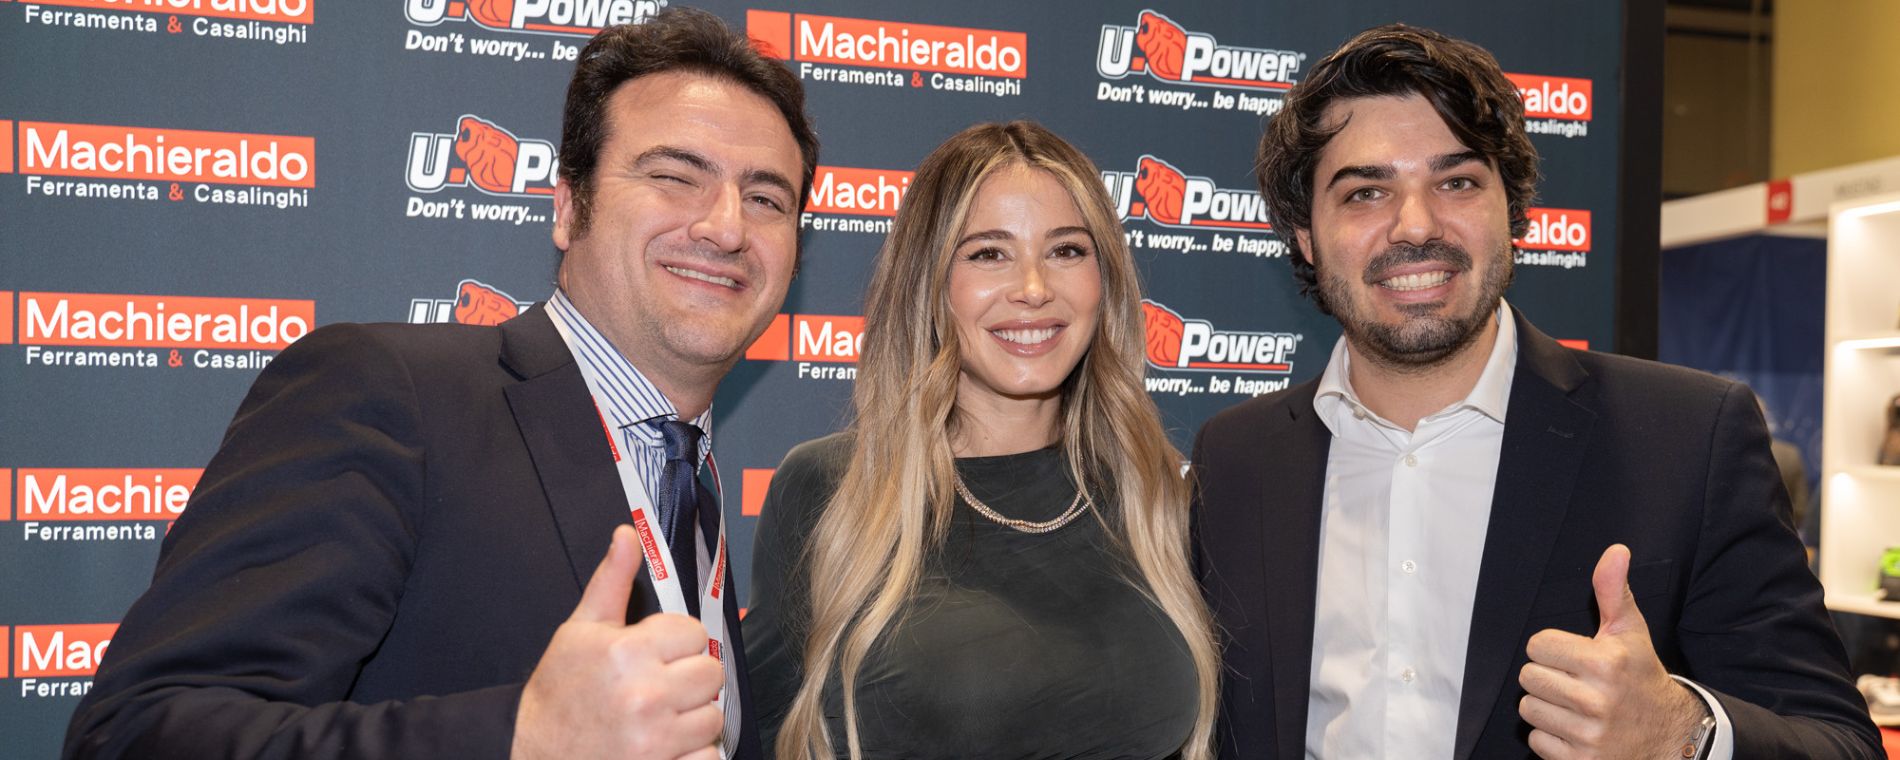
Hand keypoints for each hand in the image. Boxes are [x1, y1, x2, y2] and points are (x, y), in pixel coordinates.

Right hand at [512, 525, 723, 759]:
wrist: (531, 753)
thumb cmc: (559, 692)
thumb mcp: (580, 631)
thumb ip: (611, 581)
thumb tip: (627, 535)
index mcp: (628, 652)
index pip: (694, 633)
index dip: (677, 642)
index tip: (656, 654)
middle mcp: (645, 695)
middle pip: (711, 673)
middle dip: (689, 678)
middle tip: (660, 686)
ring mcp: (655, 739)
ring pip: (712, 716)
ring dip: (692, 718)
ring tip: (660, 717)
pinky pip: (707, 756)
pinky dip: (692, 754)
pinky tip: (664, 746)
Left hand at [1518, 544, 1708, 759]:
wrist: (1669, 735)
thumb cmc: (1640, 677)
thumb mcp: (1630, 633)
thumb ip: (1614, 591)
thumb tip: (1615, 551)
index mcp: (1605, 663)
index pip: (1536, 644)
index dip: (1552, 648)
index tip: (1575, 657)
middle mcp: (1597, 700)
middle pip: (1528, 677)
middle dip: (1547, 677)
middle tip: (1574, 682)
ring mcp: (1589, 735)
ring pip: (1528, 708)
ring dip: (1547, 707)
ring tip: (1576, 706)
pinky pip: (1536, 740)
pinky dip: (1551, 736)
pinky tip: (1576, 730)